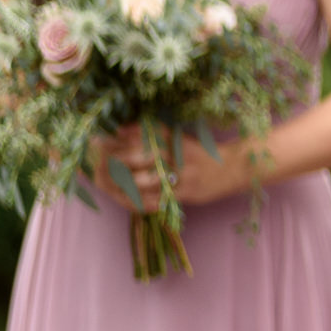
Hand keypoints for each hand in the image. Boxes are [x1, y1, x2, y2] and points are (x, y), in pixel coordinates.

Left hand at [87, 126, 253, 212]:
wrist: (237, 168)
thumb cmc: (204, 153)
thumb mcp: (180, 137)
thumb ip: (153, 132)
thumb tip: (122, 128)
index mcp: (175, 140)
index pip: (138, 138)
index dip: (116, 140)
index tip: (96, 139)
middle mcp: (178, 157)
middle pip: (136, 158)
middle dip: (111, 160)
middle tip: (93, 160)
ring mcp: (182, 177)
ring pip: (141, 181)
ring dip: (118, 182)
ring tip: (101, 179)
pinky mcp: (186, 195)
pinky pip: (153, 201)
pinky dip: (134, 200)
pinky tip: (121, 197)